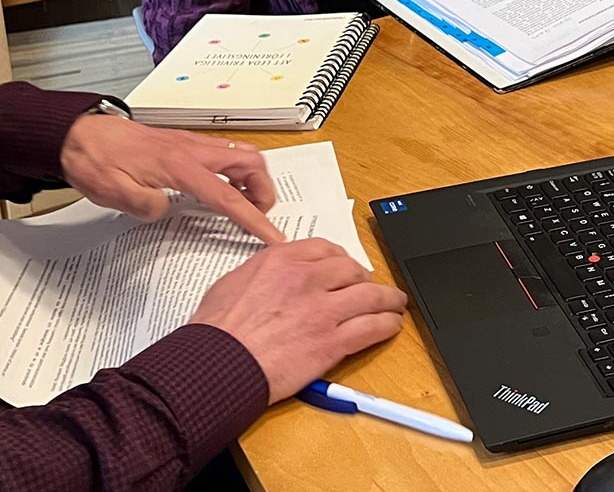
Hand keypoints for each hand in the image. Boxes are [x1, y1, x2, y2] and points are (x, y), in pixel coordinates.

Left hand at [60, 114, 283, 242]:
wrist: (81, 135)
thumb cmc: (96, 161)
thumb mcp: (113, 192)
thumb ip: (144, 205)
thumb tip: (166, 210)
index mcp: (180, 166)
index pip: (228, 195)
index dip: (254, 218)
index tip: (273, 235)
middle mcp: (192, 150)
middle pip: (251, 162)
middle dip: (264, 190)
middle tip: (258, 215)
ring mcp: (191, 144)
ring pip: (242, 153)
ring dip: (253, 178)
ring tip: (245, 204)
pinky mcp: (186, 144)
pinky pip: (225, 152)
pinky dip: (237, 170)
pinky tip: (223, 188)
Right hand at [191, 237, 408, 402]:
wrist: (216, 363)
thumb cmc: (216, 330)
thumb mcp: (234, 282)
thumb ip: (263, 273)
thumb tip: (274, 276)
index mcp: (282, 261)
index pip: (325, 249)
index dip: (341, 259)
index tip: (346, 267)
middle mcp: (307, 279)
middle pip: (352, 270)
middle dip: (364, 279)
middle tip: (369, 287)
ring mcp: (323, 310)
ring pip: (371, 296)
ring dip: (388, 299)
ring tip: (396, 303)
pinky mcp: (332, 342)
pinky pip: (371, 327)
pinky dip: (387, 325)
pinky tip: (392, 325)